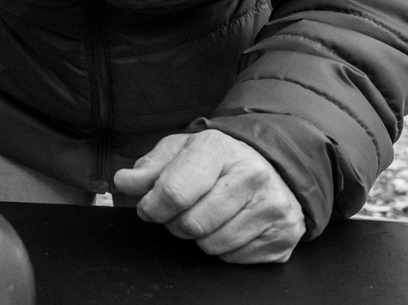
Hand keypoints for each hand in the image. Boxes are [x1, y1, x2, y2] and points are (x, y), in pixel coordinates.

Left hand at [112, 129, 305, 263]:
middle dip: (175, 223)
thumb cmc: (217, 160)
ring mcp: (273, 207)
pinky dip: (224, 248)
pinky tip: (229, 225)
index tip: (148, 207)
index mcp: (219, 149)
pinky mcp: (284, 236)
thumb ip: (148, 168)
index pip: (174, 191)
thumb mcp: (179, 151)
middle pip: (192, 223)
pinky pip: (234, 258)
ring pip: (212, 245)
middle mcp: (252, 175)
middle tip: (179, 212)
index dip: (152, 206)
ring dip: (199, 237)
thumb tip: (123, 182)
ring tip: (206, 216)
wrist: (269, 168)